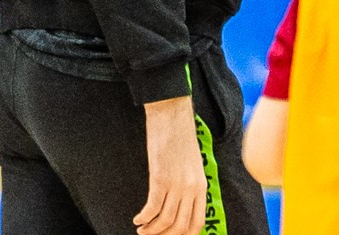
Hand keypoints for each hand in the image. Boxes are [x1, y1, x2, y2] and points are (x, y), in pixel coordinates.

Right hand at [136, 95, 207, 234]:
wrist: (172, 116)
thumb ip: (190, 185)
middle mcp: (191, 188)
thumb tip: (181, 206)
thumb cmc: (180, 139)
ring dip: (151, 230)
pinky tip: (137, 218)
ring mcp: (176, 184)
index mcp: (201, 186)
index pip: (196, 223)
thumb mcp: (192, 165)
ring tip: (142, 229)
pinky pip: (151, 208)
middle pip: (179, 227)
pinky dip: (143, 218)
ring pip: (164, 221)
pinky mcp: (160, 178)